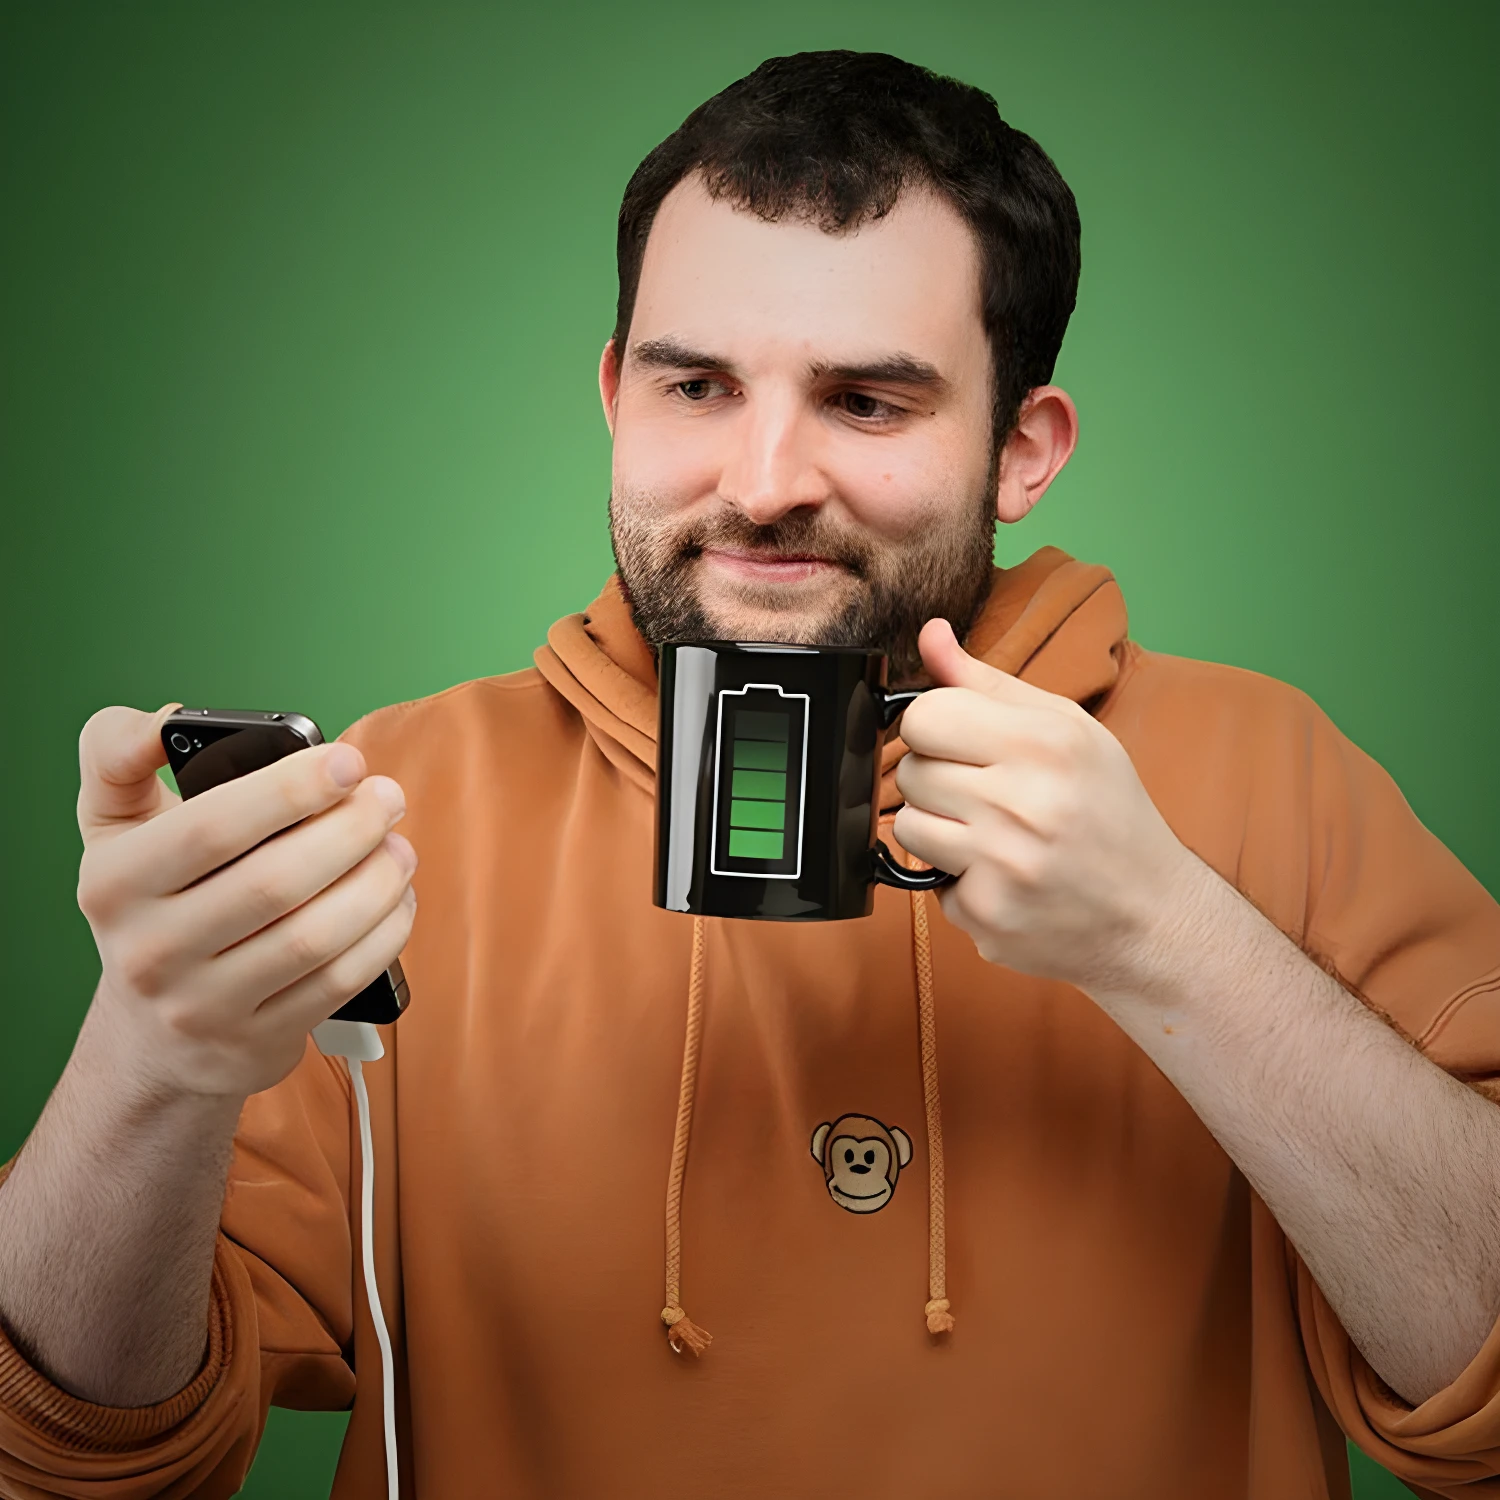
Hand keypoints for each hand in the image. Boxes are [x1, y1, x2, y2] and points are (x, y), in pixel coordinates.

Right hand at [75, 705, 415, 1100]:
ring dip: (377, 883)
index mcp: (115, 881)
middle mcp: (151, 949)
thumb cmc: (151, 904)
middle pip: (276, 881)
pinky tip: (396, 900)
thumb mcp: (111, 827)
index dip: (290, 788)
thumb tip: (167, 720)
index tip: (348, 760)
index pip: (212, 826)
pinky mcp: (255, 1042)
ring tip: (399, 848)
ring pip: (315, 936)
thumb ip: (116, 753)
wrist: (149, 1036)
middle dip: (351, 830)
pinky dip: (384, 934)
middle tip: (388, 798)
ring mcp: (203, 1005)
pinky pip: (338, 982)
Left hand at [892, 620, 1195, 993]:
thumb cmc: (1108, 812)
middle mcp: (1024, 802)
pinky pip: (927, 879)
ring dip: (938, 829)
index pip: (924, 716)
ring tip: (992, 834)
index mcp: (1046, 742)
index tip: (961, 742)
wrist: (1153, 915)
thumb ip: (987, 682)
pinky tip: (1003, 875)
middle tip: (988, 794)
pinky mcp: (987, 914)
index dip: (934, 727)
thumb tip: (930, 633)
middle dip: (937, 780)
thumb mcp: (1067, 729)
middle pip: (910, 771)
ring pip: (907, 826)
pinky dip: (956, 877)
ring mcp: (1003, 864)